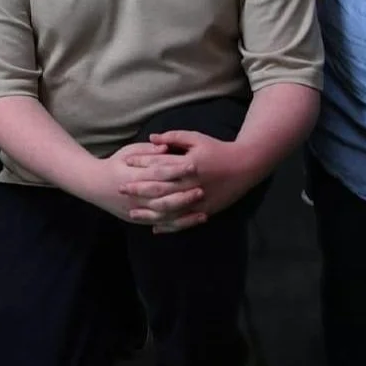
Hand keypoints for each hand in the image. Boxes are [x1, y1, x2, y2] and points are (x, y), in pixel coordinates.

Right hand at [86, 142, 193, 226]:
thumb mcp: (127, 152)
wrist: (94, 185)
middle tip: (201, 189)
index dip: (175, 170)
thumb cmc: (115, 164)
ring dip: (183, 212)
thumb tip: (165, 147)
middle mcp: (134, 196)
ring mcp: (136, 210)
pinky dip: (179, 224)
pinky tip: (193, 220)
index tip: (193, 166)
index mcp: (131, 176)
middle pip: (162, 196)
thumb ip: (147, 151)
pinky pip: (162, 224)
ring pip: (163, 214)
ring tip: (202, 208)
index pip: (157, 173)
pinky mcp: (139, 219)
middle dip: (182, 194)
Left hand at [121, 130, 258, 229]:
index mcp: (189, 164)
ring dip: (150, 211)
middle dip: (139, 189)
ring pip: (170, 209)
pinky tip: (155, 227)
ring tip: (132, 212)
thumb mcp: (196, 138)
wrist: (245, 166)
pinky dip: (169, 226)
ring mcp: (199, 200)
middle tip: (120, 189)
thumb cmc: (218, 149)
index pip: (159, 165)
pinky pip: (184, 221)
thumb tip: (151, 138)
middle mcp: (192, 183)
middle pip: (160, 188)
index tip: (125, 164)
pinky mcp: (205, 210)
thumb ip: (173, 137)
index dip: (141, 165)